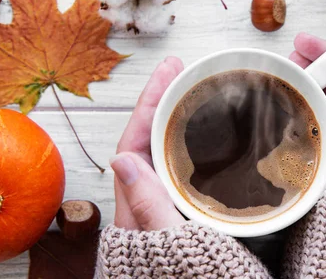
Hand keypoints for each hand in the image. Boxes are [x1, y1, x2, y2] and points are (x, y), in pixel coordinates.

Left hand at [110, 57, 185, 230]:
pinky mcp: (179, 208)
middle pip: (147, 138)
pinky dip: (186, 139)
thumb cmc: (186, 274)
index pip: (134, 141)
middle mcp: (143, 199)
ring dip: (174, 116)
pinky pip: (178, 163)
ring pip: (163, 149)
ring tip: (189, 86)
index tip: (166, 72)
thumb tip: (123, 159)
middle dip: (161, 100)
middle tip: (180, 68)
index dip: (149, 103)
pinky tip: (202, 130)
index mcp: (134, 206)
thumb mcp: (168, 241)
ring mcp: (161, 202)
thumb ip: (147, 206)